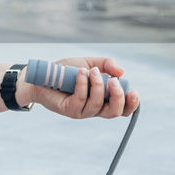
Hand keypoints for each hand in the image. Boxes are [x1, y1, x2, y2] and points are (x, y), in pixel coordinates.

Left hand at [21, 57, 139, 119]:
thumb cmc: (65, 71)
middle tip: (113, 80)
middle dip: (118, 96)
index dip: (132, 104)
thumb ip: (106, 64)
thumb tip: (122, 71)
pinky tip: (81, 72)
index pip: (122, 108)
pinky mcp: (69, 109)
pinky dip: (83, 84)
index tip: (133, 91)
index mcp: (102, 99)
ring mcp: (81, 110)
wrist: (40, 76)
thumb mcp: (88, 63)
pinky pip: (80, 99)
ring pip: (97, 105)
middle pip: (115, 112)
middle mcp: (94, 108)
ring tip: (92, 71)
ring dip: (98, 86)